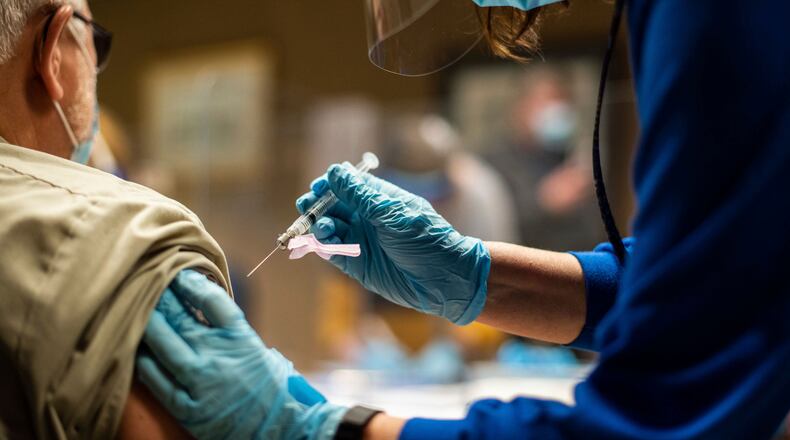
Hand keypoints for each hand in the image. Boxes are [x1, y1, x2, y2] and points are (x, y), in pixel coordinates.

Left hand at [136, 270, 345, 439]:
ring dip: (148, 324)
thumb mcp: (253, 344)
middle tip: (146, 283)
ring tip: (134, 309)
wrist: (280, 424)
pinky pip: (157, 380)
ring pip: (163, 344)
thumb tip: (193, 295)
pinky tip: (137, 348)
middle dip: (160, 298)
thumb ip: (224, 323)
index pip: (209, 298)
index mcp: (240, 336)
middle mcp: (219, 356)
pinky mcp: (189, 408)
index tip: (176, 272)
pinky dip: (144, 361)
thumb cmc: (267, 383)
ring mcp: (201, 383)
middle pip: (180, 317)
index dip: (189, 282)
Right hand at [296, 163, 490, 324]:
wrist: (444, 278)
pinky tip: (323, 243)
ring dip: (320, 225)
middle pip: (332, 206)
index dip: (330, 184)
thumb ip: (361, 196)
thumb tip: (336, 172)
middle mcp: (366, 218)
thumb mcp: (392, 214)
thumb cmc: (426, 239)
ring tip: (325, 228)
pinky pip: (332, 252)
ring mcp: (360, 241)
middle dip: (317, 204)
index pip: (346, 185)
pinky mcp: (357, 264)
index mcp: (378, 200)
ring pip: (328, 228)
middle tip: (308, 205)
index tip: (319, 186)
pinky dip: (323, 246)